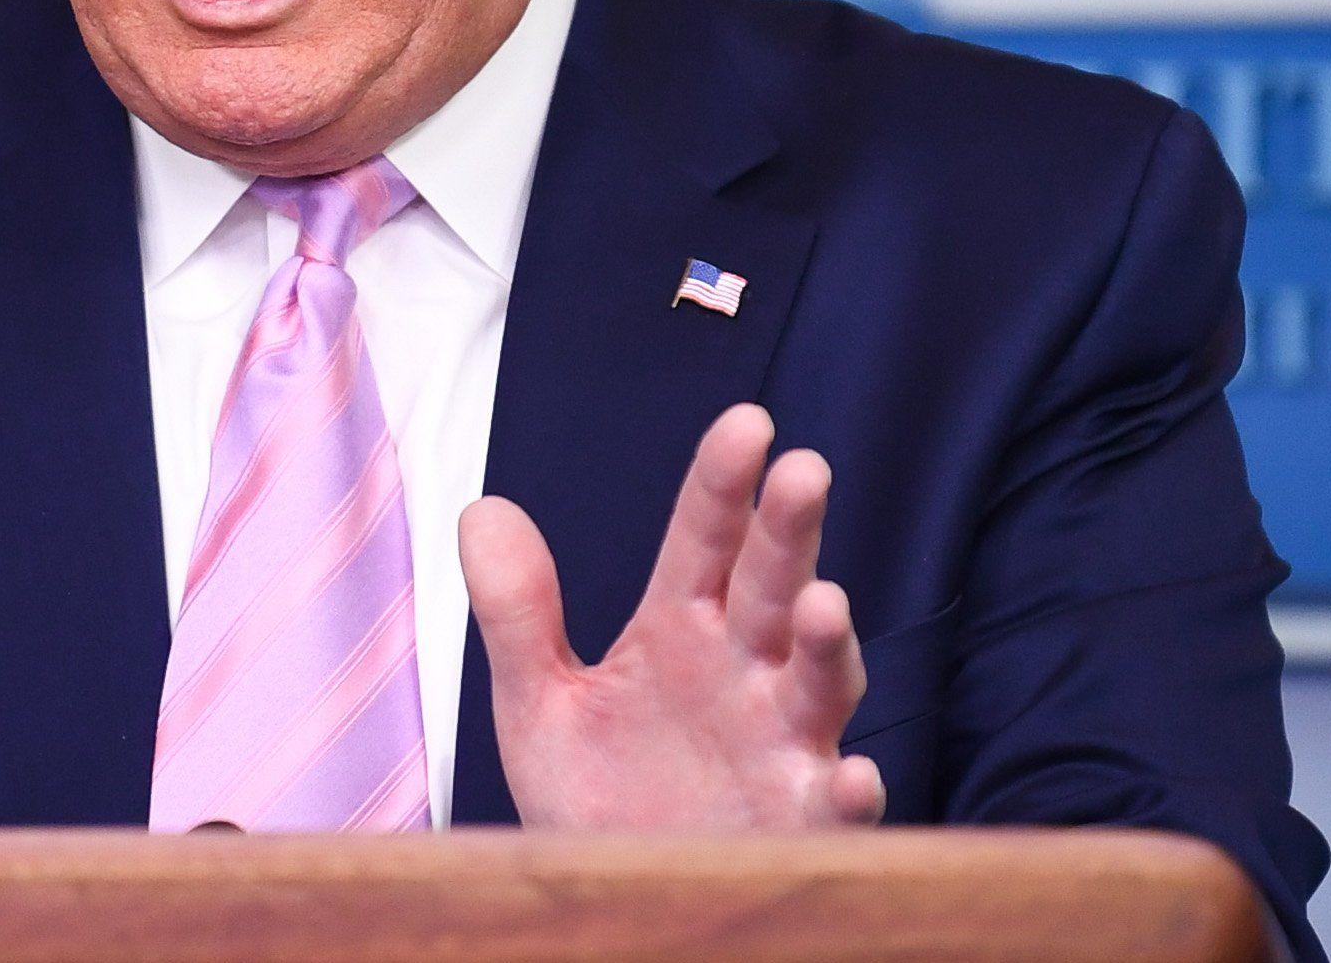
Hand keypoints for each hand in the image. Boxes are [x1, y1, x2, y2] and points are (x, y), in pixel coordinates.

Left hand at [458, 404, 883, 830]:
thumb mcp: (540, 703)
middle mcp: (745, 675)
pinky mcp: (798, 827)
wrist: (618, 906)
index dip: (725, 484)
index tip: (748, 424)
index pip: (705, 541)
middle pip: (772, 588)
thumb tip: (482, 508)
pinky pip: (832, 810)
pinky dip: (848, 794)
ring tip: (825, 604)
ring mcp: (781, 747)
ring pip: (820, 684)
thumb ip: (518, 612)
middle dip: (791, 533)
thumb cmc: (596, 800)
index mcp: (682, 631)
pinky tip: (848, 776)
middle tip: (804, 470)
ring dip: (829, 646)